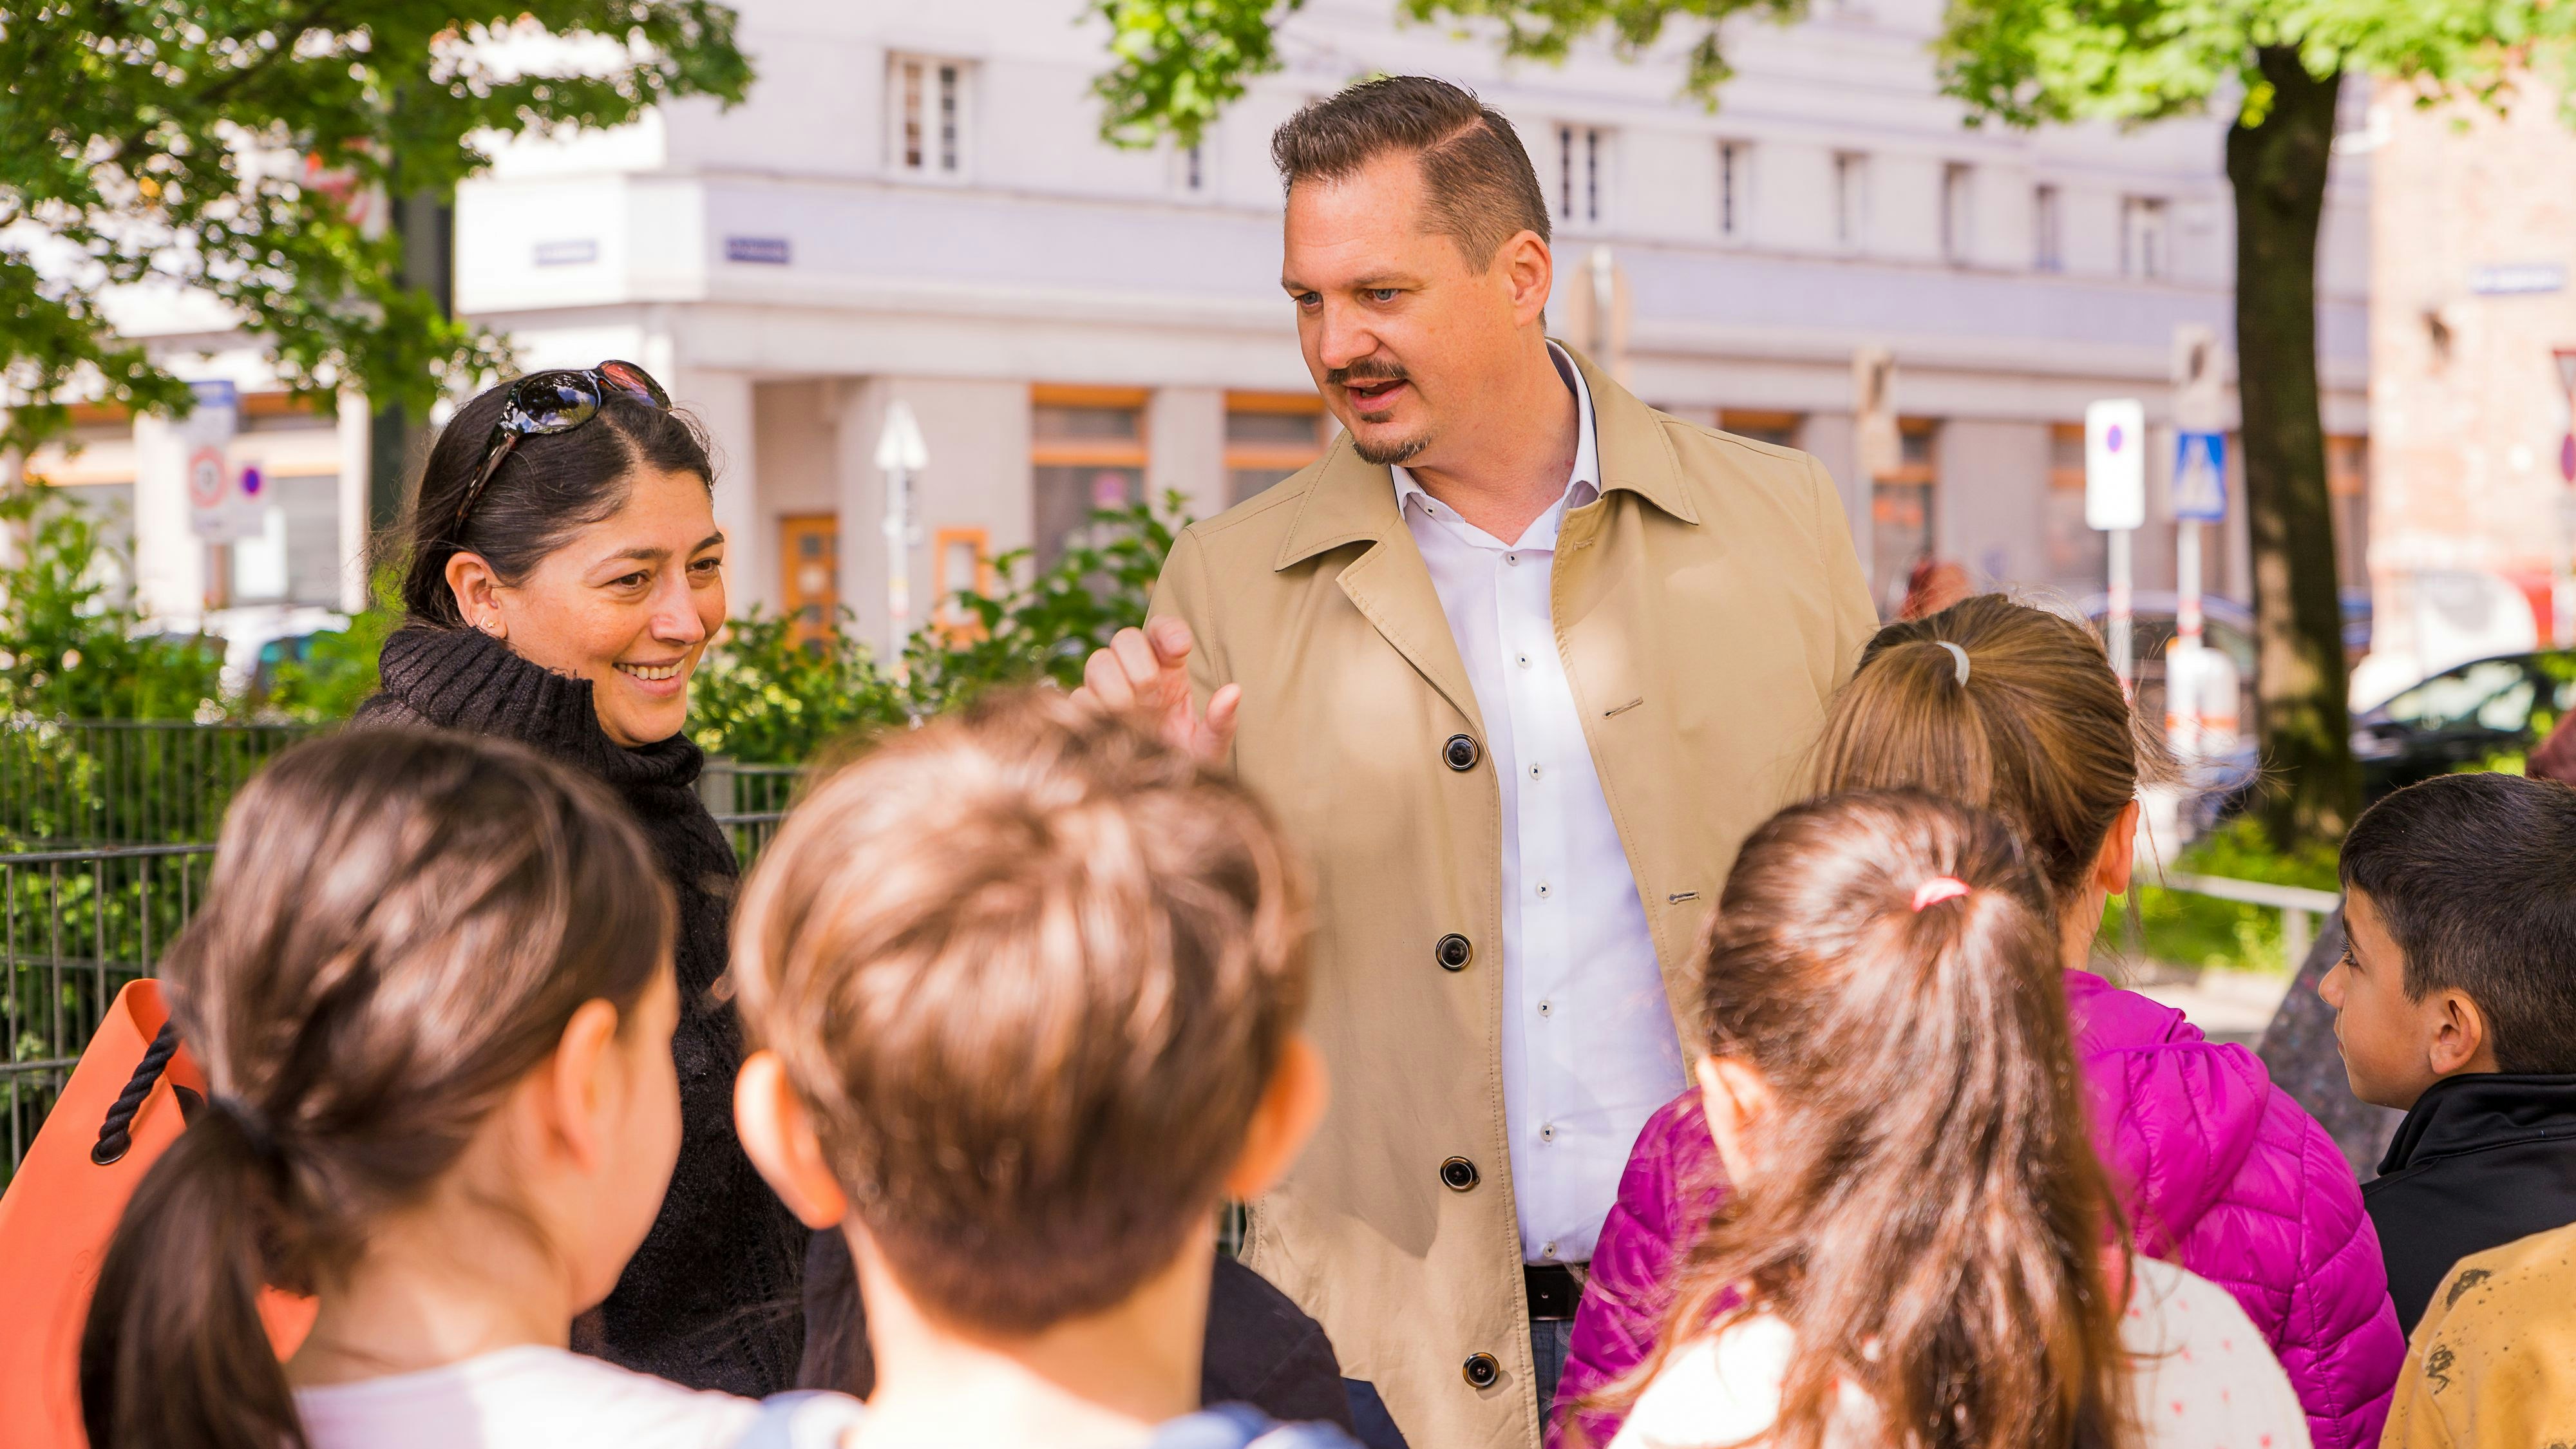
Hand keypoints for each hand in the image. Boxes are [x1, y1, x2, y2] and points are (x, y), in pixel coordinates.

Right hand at [1075, 616, 1240, 761]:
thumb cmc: (1186, 766)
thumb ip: (1222, 722)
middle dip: (1140, 665)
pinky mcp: (1087, 713)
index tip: (1181, 649)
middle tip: (1154, 699)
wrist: (1157, 800)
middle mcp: (1136, 673)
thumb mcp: (1210, 747)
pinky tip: (1113, 727)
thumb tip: (1233, 691)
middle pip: (1125, 638)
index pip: (1162, 630)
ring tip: (1133, 717)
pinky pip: (1078, 697)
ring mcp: (1108, 690)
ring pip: (1098, 661)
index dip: (1168, 631)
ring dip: (1115, 686)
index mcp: (1169, 669)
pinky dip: (1094, 708)